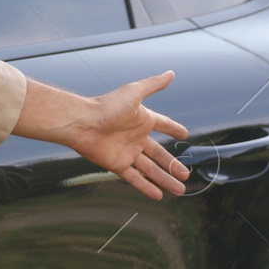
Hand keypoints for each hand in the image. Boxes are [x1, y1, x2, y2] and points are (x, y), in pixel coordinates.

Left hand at [68, 70, 189, 200]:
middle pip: (159, 154)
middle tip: (186, 174)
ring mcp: (127, 152)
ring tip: (180, 189)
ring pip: (151, 169)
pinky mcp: (117, 164)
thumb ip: (153, 85)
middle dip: (173, 165)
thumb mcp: (134, 93)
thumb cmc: (106, 106)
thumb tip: (171, 73)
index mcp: (142, 120)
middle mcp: (135, 137)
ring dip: (165, 179)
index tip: (184, 134)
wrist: (82, 122)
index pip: (163, 125)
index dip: (174, 129)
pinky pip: (134, 178)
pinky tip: (158, 195)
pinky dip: (146, 187)